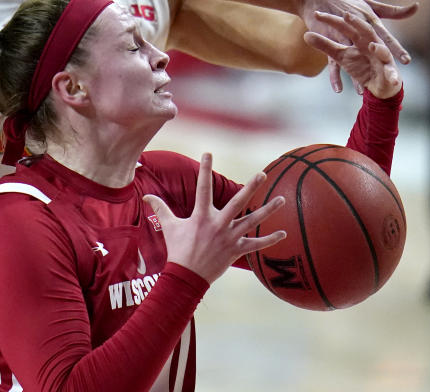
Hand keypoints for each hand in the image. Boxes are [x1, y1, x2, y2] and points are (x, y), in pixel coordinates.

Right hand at [143, 154, 285, 283]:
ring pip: (252, 220)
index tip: (208, 153)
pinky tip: (284, 234)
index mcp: (201, 216)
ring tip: (281, 199)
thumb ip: (160, 208)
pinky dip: (270, 240)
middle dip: (251, 187)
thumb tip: (145, 196)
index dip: (205, 169)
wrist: (186, 276)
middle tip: (262, 174)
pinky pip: (256, 244)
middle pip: (238, 202)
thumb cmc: (177, 249)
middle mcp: (218, 224)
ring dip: (268, 210)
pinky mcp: (236, 251)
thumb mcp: (169, 226)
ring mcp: (230, 237)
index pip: (203, 188)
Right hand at [300, 0, 416, 83]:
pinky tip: (339, 89)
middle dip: (381, 62)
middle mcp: (358, 28)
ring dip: (356, 76)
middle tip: (391, 77)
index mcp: (369, 20)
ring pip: (352, 57)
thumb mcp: (368, 3)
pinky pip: (332, 61)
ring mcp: (342, 34)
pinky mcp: (327, 39)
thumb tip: (416, 7)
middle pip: (371, 47)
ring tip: (362, 91)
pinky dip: (335, 76)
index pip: (385, 36)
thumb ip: (393, 10)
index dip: (395, 48)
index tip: (406, 61)